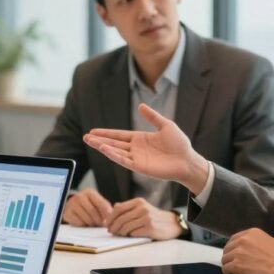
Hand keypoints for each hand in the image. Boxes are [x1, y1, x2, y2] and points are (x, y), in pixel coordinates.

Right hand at [63, 188, 112, 226]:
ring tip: (94, 224)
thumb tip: (111, 214)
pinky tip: (85, 224)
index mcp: (89, 192)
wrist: (74, 207)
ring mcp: (71, 204)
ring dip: (92, 224)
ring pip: (86, 218)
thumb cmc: (90, 205)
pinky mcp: (67, 213)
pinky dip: (84, 225)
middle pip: (93, 212)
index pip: (101, 204)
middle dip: (99, 221)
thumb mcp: (99, 203)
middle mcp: (79, 196)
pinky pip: (78, 223)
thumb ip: (106, 207)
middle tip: (101, 225)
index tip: (108, 221)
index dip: (106, 214)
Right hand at [83, 103, 210, 192]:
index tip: (93, 131)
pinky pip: (124, 160)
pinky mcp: (140, 167)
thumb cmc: (179, 144)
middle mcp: (135, 149)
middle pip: (113, 143)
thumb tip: (140, 105)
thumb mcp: (165, 125)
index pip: (119, 135)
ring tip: (90, 142)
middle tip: (85, 137)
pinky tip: (104, 149)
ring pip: (115, 152)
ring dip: (102, 147)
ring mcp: (136, 159)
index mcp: (140, 139)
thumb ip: (152, 117)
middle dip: (99, 140)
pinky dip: (113, 155)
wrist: (188, 161)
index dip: (106, 133)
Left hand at [106, 198, 183, 239]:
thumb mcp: (141, 208)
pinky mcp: (150, 228)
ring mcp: (147, 218)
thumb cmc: (153, 217)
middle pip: (121, 219)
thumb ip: (128, 208)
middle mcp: (142, 208)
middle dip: (113, 227)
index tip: (107, 224)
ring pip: (126, 227)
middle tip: (111, 232)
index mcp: (138, 202)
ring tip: (120, 234)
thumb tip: (112, 210)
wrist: (172, 224)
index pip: (119, 208)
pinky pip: (134, 233)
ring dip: (120, 232)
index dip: (111, 217)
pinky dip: (129, 235)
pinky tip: (129, 236)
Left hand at [221, 228, 273, 273]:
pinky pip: (225, 269)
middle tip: (234, 263)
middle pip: (228, 249)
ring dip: (229, 265)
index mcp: (251, 233)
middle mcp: (243, 240)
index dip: (233, 248)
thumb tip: (245, 250)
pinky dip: (228, 273)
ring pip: (225, 259)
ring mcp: (238, 252)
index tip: (235, 254)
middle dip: (230, 257)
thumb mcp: (267, 241)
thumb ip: (254, 242)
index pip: (234, 239)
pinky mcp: (236, 265)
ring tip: (234, 271)